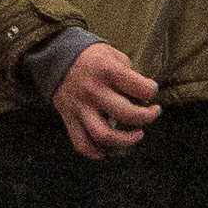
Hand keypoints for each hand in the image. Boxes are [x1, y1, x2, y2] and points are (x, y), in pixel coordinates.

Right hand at [49, 40, 161, 158]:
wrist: (56, 56)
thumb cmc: (90, 56)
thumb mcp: (114, 55)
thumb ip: (129, 75)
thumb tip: (142, 97)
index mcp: (107, 71)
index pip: (141, 88)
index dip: (151, 90)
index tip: (151, 90)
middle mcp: (94, 91)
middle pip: (127, 115)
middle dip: (146, 117)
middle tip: (152, 113)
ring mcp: (80, 107)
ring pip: (104, 135)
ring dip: (126, 140)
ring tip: (137, 134)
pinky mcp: (69, 118)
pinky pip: (82, 143)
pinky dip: (95, 152)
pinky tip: (108, 150)